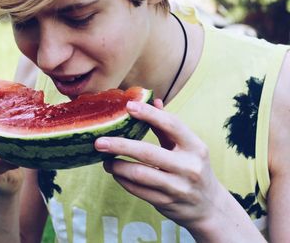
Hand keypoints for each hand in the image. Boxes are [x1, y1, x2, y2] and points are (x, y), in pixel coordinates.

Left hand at [95, 99, 223, 229]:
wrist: (209, 206)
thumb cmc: (193, 168)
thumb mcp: (188, 146)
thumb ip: (168, 126)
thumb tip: (154, 101)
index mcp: (195, 147)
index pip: (171, 125)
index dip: (149, 113)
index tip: (128, 106)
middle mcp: (189, 167)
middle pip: (147, 152)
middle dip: (120, 145)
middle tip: (99, 142)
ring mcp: (178, 187)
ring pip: (139, 174)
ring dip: (117, 166)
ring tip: (105, 161)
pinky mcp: (166, 203)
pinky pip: (137, 190)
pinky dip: (122, 180)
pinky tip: (116, 173)